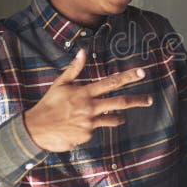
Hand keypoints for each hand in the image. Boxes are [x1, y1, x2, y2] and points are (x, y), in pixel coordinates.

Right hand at [23, 49, 152, 151]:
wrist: (35, 130)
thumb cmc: (48, 104)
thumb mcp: (60, 84)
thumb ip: (74, 69)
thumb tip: (83, 51)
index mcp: (84, 92)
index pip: (111, 82)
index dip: (128, 77)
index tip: (142, 73)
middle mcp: (90, 107)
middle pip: (120, 102)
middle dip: (137, 100)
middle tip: (150, 100)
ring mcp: (90, 122)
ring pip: (113, 118)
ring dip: (118, 117)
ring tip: (120, 116)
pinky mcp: (87, 135)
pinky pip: (96, 129)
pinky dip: (92, 127)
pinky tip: (78, 126)